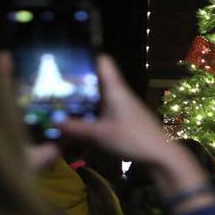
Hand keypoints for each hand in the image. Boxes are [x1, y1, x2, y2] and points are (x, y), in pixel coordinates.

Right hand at [54, 55, 214, 211]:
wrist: (161, 156)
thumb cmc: (131, 139)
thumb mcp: (98, 135)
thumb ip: (75, 128)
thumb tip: (53, 121)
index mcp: (115, 89)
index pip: (103, 62)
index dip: (86, 59)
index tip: (66, 65)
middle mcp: (120, 94)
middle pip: (97, 81)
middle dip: (78, 86)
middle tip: (55, 91)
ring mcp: (124, 107)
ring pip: (101, 98)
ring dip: (85, 103)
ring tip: (63, 108)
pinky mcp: (127, 120)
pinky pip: (105, 112)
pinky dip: (93, 115)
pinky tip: (81, 125)